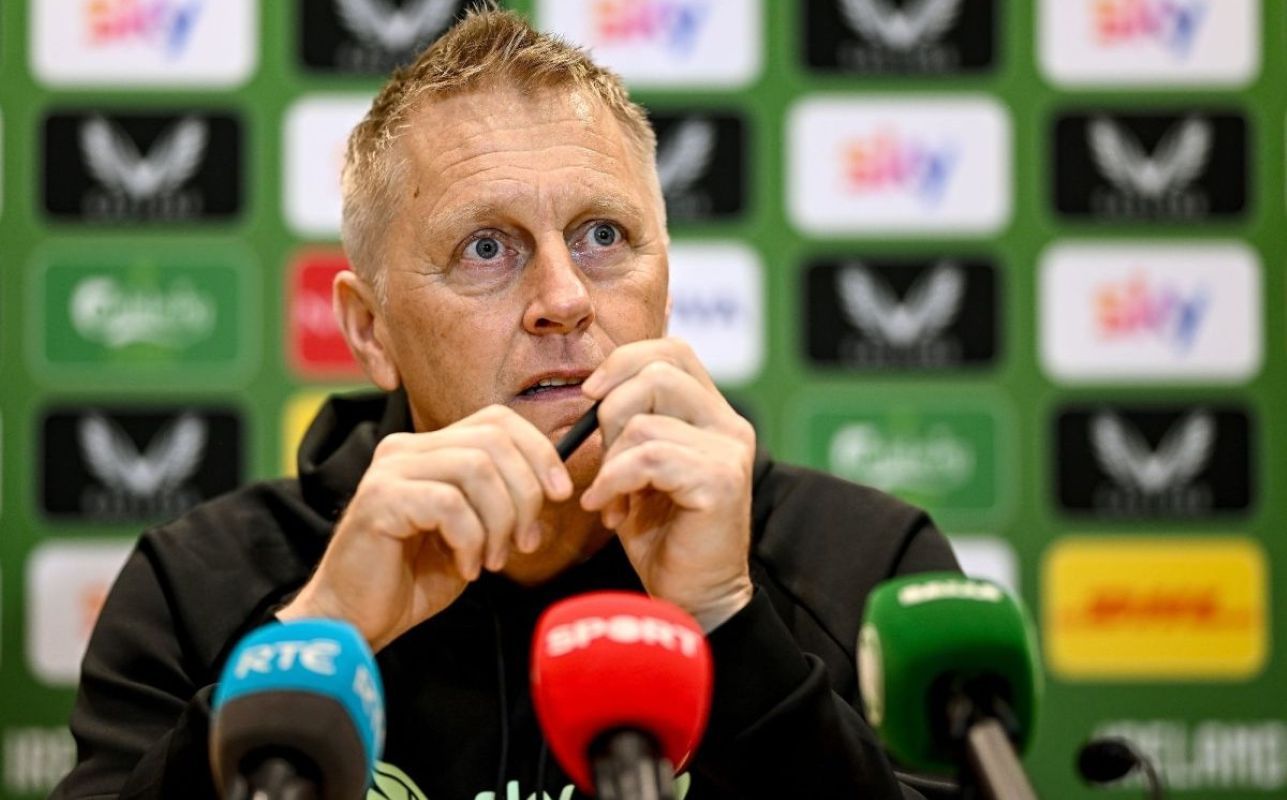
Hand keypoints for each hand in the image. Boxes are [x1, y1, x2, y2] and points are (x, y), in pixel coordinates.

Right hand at [279, 405, 572, 650]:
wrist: (356, 620)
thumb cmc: (413, 579)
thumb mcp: (474, 534)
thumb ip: (505, 504)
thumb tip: (554, 488)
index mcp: (429, 448)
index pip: (498, 420)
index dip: (539, 451)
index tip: (560, 494)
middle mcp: (406, 448)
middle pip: (494, 441)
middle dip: (525, 494)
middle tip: (523, 542)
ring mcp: (390, 470)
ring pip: (477, 468)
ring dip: (499, 521)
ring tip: (492, 560)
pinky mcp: (380, 500)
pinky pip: (450, 505)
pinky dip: (471, 540)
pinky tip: (465, 568)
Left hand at [579, 338, 755, 630]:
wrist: (691, 598)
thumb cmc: (662, 537)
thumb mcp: (639, 469)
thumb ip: (632, 425)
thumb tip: (594, 388)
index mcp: (713, 415)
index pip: (674, 352)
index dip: (626, 361)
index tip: (590, 394)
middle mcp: (730, 426)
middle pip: (658, 373)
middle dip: (611, 413)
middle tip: (600, 460)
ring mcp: (729, 452)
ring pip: (645, 421)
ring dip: (610, 462)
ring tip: (609, 499)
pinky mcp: (720, 481)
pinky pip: (648, 458)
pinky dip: (614, 482)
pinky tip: (609, 510)